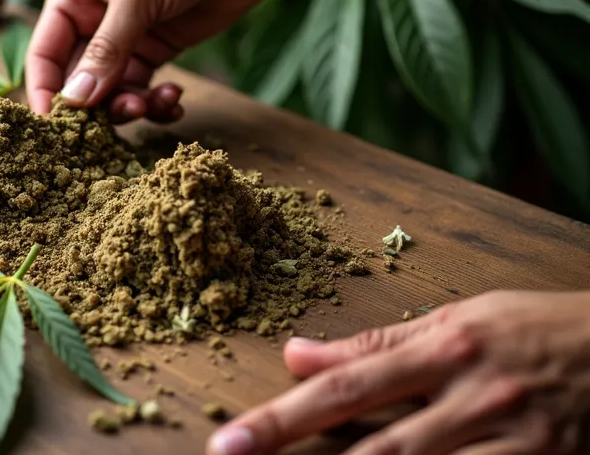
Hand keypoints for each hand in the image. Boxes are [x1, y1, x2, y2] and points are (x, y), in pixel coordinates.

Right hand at [24, 0, 279, 123]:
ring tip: (153, 104)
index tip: (53, 126)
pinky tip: (175, 99)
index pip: (44, 55)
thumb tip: (75, 99)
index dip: (45, 92)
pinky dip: (157, 104)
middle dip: (97, 105)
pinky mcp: (157, 54)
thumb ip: (106, 49)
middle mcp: (92, 22)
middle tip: (123, 113)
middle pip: (77, 82)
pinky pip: (144, 92)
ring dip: (131, 107)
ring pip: (112, 94)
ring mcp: (125, 41)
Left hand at [207, 290, 589, 454]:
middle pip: (377, 451)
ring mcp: (514, 443)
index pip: (345, 388)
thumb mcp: (455, 320)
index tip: (230, 443)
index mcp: (444, 349)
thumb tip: (295, 354)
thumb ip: (373, 345)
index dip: (282, 419)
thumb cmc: (533, 331)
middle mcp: (474, 399)